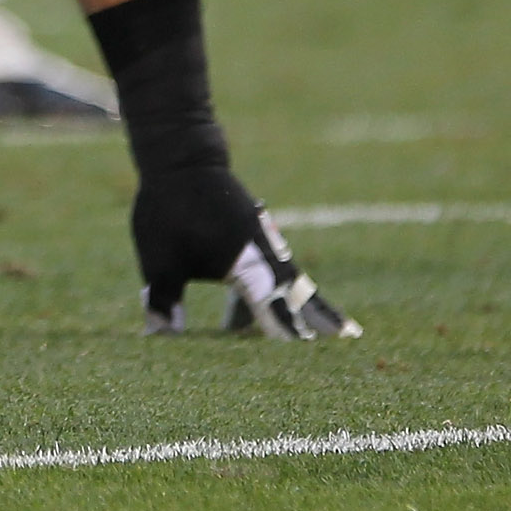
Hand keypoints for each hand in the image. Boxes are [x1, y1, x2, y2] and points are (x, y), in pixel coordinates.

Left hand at [133, 166, 357, 337]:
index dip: (286, 330)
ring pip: (292, 279)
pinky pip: (282, 267)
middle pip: (296, 294)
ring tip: (340, 328)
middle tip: (351, 338)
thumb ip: (164, 301)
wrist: (182, 158)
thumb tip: (160, 337)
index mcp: (247, 264)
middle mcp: (266, 255)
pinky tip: (296, 294)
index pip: (272, 307)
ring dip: (309, 302)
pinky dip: (291, 285)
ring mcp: (266, 242)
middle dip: (319, 318)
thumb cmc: (169, 209)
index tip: (309, 352)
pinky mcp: (259, 235)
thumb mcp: (161, 259)